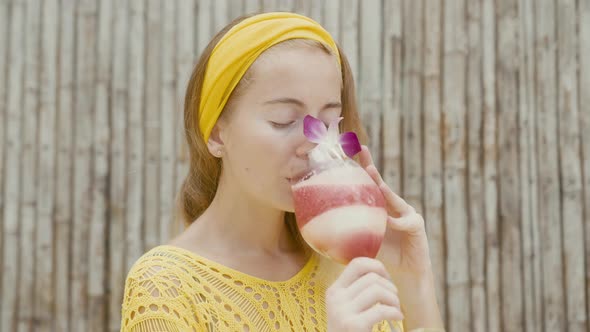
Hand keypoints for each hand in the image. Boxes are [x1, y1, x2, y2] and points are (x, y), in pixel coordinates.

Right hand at [326, 257, 402, 331]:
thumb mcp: (347, 308)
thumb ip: (358, 291)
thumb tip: (380, 270)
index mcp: (334, 291)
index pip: (357, 263)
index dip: (377, 267)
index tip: (386, 280)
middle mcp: (335, 298)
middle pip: (372, 277)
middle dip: (390, 286)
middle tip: (394, 300)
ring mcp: (342, 312)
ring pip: (377, 290)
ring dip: (394, 299)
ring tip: (396, 310)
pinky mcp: (353, 326)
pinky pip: (381, 310)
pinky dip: (395, 312)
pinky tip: (397, 318)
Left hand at [358, 146, 432, 276]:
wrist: (404, 273)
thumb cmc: (382, 256)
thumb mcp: (361, 242)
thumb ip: (348, 234)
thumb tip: (319, 231)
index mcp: (378, 208)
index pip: (366, 185)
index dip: (359, 167)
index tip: (348, 151)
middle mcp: (392, 206)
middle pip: (379, 183)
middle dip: (370, 167)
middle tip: (362, 151)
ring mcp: (405, 213)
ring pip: (393, 199)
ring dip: (384, 189)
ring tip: (374, 177)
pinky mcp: (416, 224)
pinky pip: (404, 221)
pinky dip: (397, 222)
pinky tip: (389, 222)